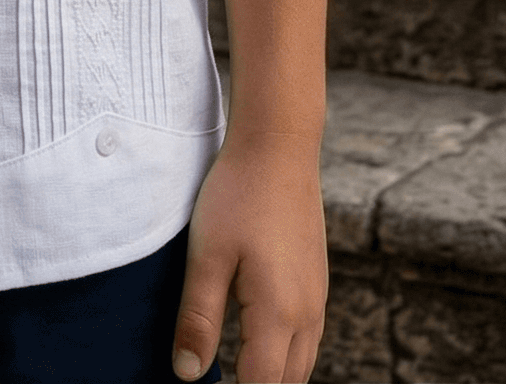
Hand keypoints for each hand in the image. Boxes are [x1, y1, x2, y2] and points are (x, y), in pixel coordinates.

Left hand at [171, 134, 325, 382]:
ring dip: (273, 377)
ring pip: (301, 365)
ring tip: (237, 371)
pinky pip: (307, 340)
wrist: (279, 144)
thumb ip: (198, 319)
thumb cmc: (238, 194)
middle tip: (219, 381)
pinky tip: (258, 343)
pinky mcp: (317, 282)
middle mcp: (307, 314)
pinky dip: (285, 356)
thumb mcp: (207, 255)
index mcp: (278, 313)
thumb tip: (188, 376)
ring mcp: (317, 298)